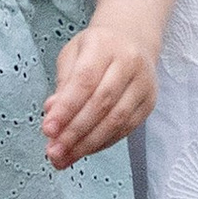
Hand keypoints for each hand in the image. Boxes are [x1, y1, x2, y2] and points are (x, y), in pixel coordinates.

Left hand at [43, 15, 159, 167]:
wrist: (132, 40)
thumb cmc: (97, 49)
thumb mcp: (73, 55)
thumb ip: (63, 84)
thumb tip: (52, 112)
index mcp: (104, 44)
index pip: (85, 80)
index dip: (66, 108)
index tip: (48, 129)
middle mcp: (128, 62)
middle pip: (101, 103)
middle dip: (75, 132)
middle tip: (54, 151)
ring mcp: (143, 83)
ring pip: (116, 120)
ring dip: (88, 144)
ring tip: (66, 157)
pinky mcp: (149, 102)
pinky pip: (125, 129)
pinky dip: (103, 143)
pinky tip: (85, 150)